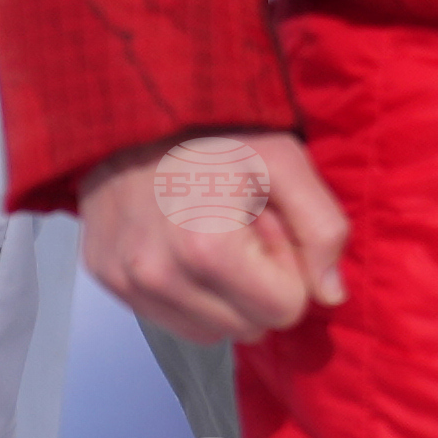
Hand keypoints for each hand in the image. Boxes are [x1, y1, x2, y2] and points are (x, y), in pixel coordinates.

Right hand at [81, 131, 348, 341]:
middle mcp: (159, 277)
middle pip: (248, 328)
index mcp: (207, 249)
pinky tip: (179, 245)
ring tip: (208, 236)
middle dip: (256, 285)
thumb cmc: (215, 131)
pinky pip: (171, 320)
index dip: (287, 267)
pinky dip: (188, 294)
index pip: (284, 310)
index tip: (267, 225)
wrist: (130, 104)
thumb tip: (331, 295)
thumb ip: (321, 227)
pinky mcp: (106, 279)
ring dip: (223, 296)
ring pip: (211, 332)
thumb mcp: (284, 160)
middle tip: (239, 227)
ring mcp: (126, 282)